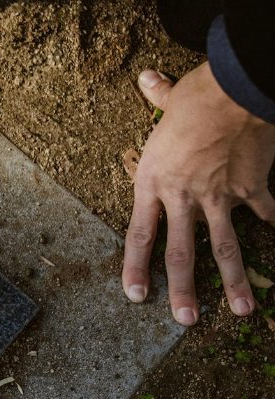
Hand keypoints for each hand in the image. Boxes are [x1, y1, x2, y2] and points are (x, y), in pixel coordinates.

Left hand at [124, 62, 274, 324]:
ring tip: (241, 311)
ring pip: (224, 248)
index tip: (137, 295)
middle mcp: (182, 196)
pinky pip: (267, 215)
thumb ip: (158, 96)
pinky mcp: (252, 188)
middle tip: (184, 320)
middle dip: (183, 290)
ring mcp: (219, 196)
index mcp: (152, 181)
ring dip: (233, 282)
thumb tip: (148, 78)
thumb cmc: (198, 95)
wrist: (236, 91)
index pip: (139, 234)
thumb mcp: (169, 100)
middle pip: (179, 252)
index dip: (137, 267)